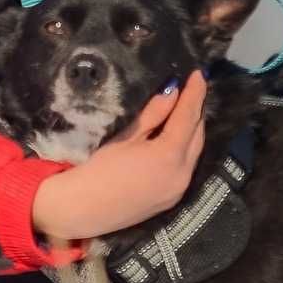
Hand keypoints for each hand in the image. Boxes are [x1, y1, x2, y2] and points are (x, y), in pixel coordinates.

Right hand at [29, 71, 207, 242]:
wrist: (83, 208)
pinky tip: (178, 138)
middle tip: (193, 89)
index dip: (195, 93)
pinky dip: (187, 149)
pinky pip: (188, 167)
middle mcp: (182, 174)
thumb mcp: (127, 137)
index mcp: (169, 156)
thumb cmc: (100, 170)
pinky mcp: (173, 198)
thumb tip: (173, 92)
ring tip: (188, 109)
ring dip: (193, 130)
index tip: (199, 74)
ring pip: (195, 152)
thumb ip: (153, 115)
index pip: (188, 116)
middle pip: (197, 134)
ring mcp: (179, 189)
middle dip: (197, 111)